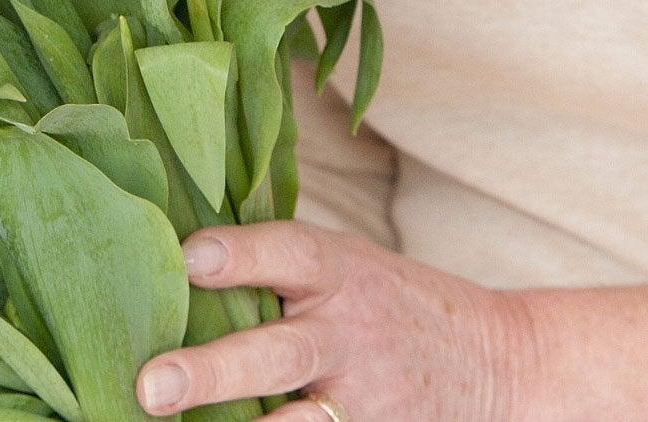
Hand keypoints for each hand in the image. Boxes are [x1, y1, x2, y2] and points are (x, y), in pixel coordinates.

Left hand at [135, 221, 537, 421]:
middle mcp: (349, 334)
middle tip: (151, 388)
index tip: (187, 257)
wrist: (496, 361)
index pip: (288, 253)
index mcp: (341, 273)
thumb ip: (283, 266)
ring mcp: (363, 398)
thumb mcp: (351, 264)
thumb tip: (176, 249)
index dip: (239, 254)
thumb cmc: (391, 302)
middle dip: (213, 372)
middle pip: (278, 353)